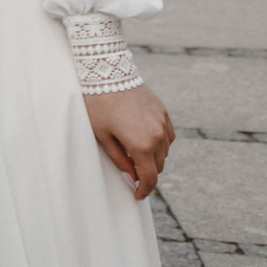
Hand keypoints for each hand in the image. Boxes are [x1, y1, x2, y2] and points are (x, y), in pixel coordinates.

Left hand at [85, 83, 174, 199]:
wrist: (107, 72)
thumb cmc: (98, 103)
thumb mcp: (102, 135)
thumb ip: (119, 159)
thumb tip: (130, 175)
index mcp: (142, 144)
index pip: (150, 177)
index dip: (144, 190)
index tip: (138, 195)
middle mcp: (157, 135)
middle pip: (159, 166)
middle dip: (147, 173)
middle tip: (132, 174)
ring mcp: (163, 122)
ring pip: (165, 151)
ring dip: (154, 158)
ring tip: (135, 154)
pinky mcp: (163, 111)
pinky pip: (168, 135)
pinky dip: (160, 142)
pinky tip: (145, 139)